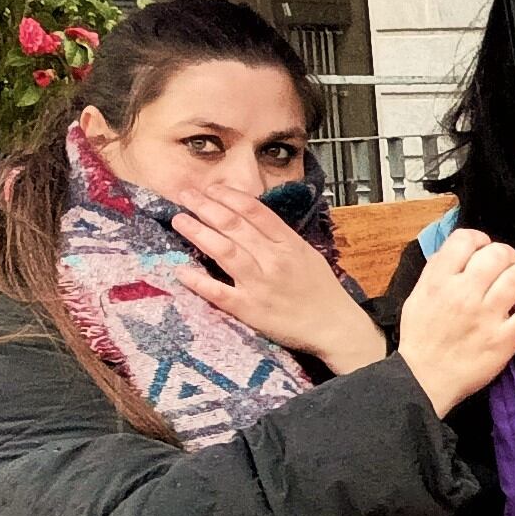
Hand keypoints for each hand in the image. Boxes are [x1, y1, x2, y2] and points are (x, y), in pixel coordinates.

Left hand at [165, 183, 378, 373]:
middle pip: (234, 226)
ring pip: (224, 251)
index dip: (230, 197)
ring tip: (179, 220)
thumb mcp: (307, 254)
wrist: (335, 327)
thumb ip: (280, 237)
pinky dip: (199, 281)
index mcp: (289, 244)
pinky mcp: (250, 309)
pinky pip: (219, 292)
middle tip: (185, 195)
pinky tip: (181, 271)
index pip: (255, 211)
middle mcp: (273, 259)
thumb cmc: (322, 290)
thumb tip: (250, 220)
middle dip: (206, 207)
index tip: (211, 188)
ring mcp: (260, 284)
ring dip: (198, 233)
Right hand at [397, 228, 514, 413]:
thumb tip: (461, 255)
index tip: (484, 249)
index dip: (480, 240)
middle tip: (509, 266)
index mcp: (438, 281)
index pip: (465, 239)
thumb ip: (439, 272)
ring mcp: (486, 316)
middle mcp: (463, 294)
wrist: (423, 379)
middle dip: (508, 255)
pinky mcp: (504, 340)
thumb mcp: (418, 297)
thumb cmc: (422, 339)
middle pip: (498, 253)